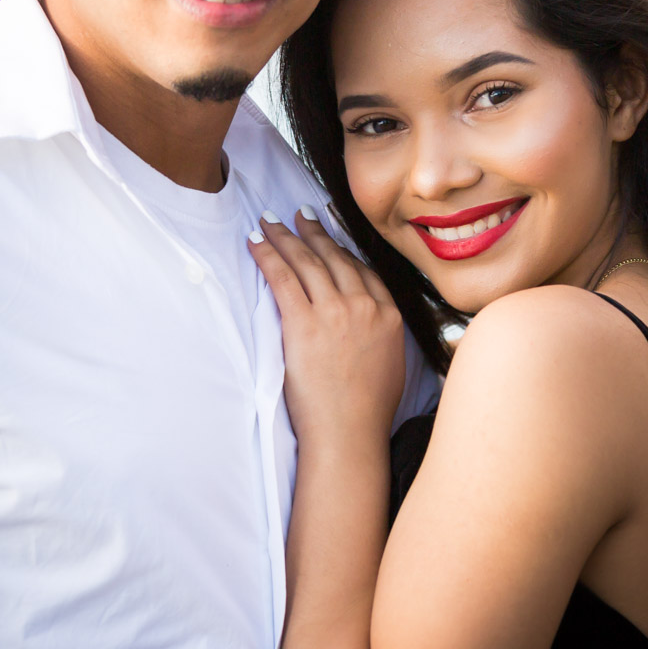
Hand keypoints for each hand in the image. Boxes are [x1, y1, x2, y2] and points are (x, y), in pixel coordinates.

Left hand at [251, 207, 406, 450]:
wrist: (349, 433)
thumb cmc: (368, 411)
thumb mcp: (392, 364)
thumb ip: (383, 335)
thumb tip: (370, 326)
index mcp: (388, 315)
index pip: (363, 271)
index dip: (341, 250)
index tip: (329, 239)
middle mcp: (364, 306)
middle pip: (334, 258)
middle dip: (313, 232)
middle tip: (298, 215)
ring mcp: (335, 311)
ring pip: (307, 260)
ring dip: (285, 236)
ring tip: (270, 221)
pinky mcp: (304, 322)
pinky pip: (283, 276)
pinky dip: (267, 254)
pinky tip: (255, 241)